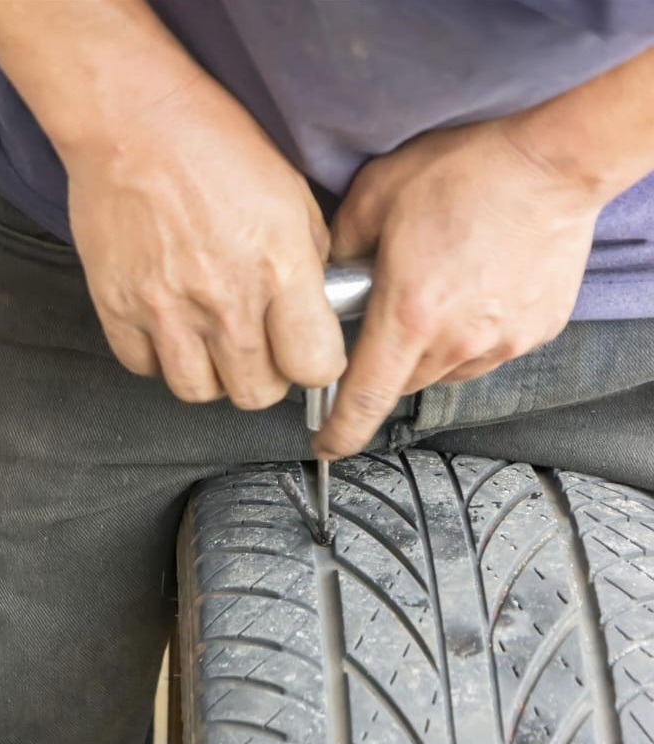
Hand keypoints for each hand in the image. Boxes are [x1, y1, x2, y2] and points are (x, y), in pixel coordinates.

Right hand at [64, 70, 345, 408]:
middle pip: (255, 393)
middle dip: (265, 376)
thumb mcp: (291, 197)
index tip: (307, 354)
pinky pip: (144, 368)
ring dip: (211, 375)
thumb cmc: (212, 144)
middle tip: (259, 348)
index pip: (314, 366)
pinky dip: (158, 357)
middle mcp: (223, 297)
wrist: (131, 116)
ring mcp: (166, 308)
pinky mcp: (118, 307)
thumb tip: (316, 314)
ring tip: (212, 341)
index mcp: (278, 267)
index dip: (315, 365)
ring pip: (199, 392)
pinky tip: (170, 326)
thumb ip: (309, 266)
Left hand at [316, 121, 602, 457]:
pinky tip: (476, 288)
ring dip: (431, 349)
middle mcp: (456, 341)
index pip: (364, 398)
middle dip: (386, 362)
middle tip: (392, 311)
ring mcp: (501, 343)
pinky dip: (472, 334)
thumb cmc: (472, 169)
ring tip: (441, 291)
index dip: (340, 429)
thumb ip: (342, 244)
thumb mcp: (378, 194)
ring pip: (446, 371)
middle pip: (403, 383)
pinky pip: (488, 353)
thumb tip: (331, 273)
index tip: (329, 443)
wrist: (555, 161)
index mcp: (410, 314)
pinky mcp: (534, 334)